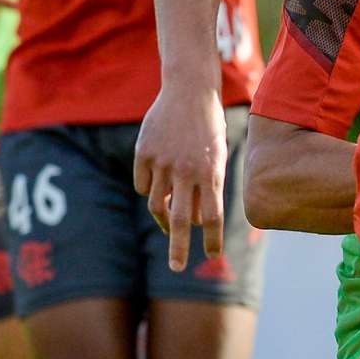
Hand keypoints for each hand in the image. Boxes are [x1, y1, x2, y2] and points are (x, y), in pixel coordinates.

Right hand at [133, 81, 228, 271]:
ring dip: (162, 216)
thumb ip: (208, 188)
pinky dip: (149, 188)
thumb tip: (196, 222)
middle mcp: (186, 170)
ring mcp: (163, 162)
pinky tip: (157, 176)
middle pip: (182, 219)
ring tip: (169, 216)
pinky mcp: (143, 153)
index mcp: (211, 172)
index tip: (213, 257)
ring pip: (157, 204)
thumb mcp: (218, 157)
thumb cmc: (209, 128)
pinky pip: (142, 184)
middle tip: (177, 268)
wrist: (189, 91)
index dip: (213, 240)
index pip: (214, 216)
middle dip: (180, 248)